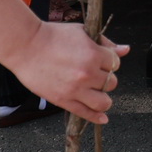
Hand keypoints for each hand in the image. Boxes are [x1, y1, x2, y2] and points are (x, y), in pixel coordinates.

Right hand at [7, 25, 129, 123]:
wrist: (26, 46)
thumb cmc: (53, 36)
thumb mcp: (82, 32)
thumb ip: (105, 42)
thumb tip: (125, 49)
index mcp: (93, 54)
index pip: (115, 64)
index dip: (110, 62)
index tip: (102, 62)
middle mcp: (87, 73)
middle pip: (112, 83)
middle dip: (106, 79)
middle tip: (95, 75)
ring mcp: (76, 89)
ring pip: (104, 102)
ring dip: (104, 99)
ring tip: (99, 95)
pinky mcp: (63, 100)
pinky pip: (85, 113)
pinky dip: (97, 117)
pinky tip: (103, 119)